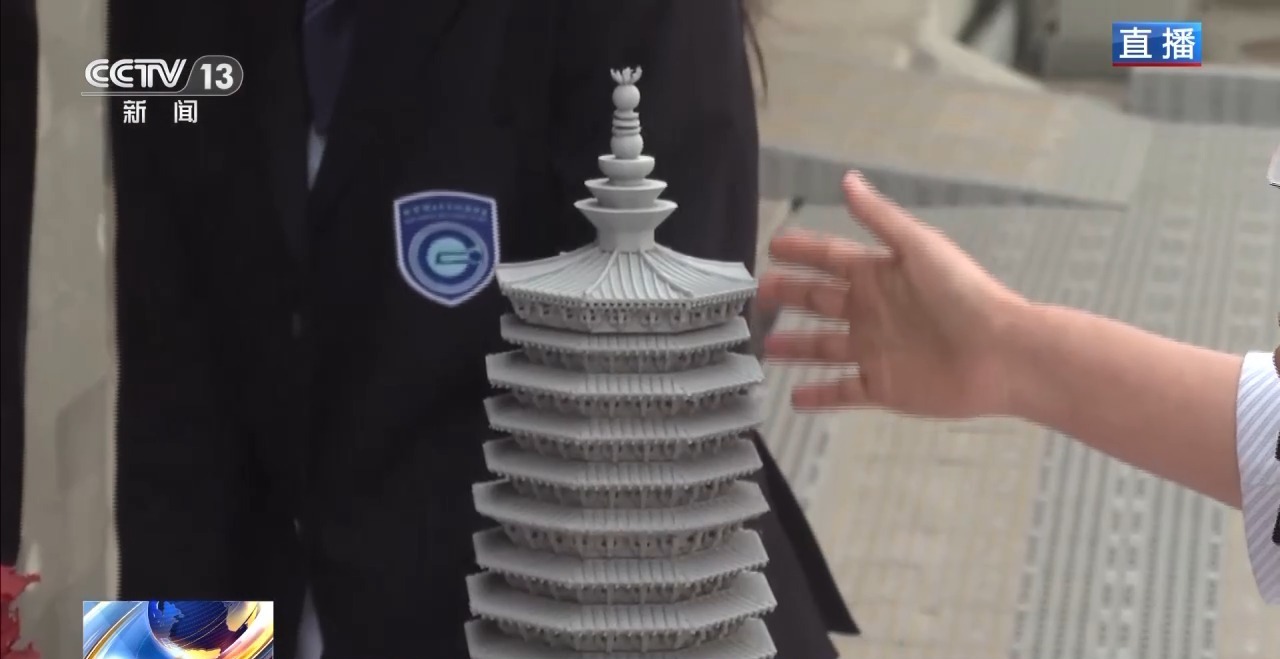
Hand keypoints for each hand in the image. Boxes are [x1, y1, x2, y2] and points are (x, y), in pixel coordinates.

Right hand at [759, 172, 1030, 418]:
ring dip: (796, 347)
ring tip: (767, 346)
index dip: (802, 251)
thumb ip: (879, 217)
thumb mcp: (918, 246)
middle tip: (761, 292)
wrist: (1001, 353)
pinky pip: (842, 391)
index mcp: (880, 274)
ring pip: (823, 347)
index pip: (830, 258)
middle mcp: (873, 311)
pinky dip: (819, 395)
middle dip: (790, 295)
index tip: (775, 246)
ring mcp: (876, 350)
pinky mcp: (883, 386)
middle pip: (819, 301)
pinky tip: (796, 398)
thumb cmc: (967, 295)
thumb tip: (849, 180)